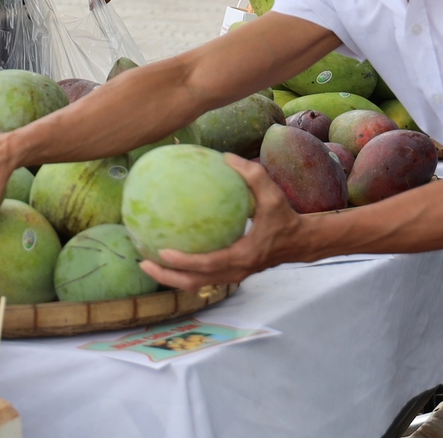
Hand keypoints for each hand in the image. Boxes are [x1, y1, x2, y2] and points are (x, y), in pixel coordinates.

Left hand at [141, 156, 301, 289]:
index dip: (184, 262)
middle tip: (143, 262)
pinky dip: (183, 272)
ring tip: (146, 263)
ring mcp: (232, 276)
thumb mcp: (272, 194)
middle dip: (167, 277)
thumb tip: (227, 157)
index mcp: (242, 256)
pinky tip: (167, 256)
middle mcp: (235, 271)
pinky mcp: (230, 273)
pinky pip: (202, 278)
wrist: (299, 242)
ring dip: (171, 278)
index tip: (163, 252)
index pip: (208, 265)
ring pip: (196, 285)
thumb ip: (252, 175)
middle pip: (195, 283)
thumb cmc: (284, 217)